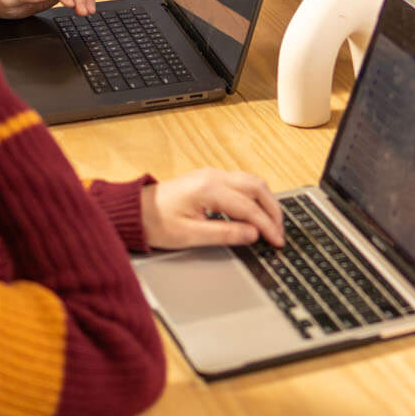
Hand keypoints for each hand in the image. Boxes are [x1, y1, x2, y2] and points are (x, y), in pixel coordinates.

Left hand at [139, 169, 284, 249]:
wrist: (134, 211)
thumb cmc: (155, 223)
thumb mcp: (189, 235)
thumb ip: (224, 233)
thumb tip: (252, 234)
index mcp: (209, 189)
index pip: (249, 207)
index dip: (266, 225)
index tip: (277, 240)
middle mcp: (214, 176)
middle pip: (257, 187)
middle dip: (273, 210)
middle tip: (280, 232)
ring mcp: (212, 174)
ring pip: (252, 182)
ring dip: (266, 201)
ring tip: (272, 224)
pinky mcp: (210, 178)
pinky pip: (242, 182)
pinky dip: (255, 197)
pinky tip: (257, 212)